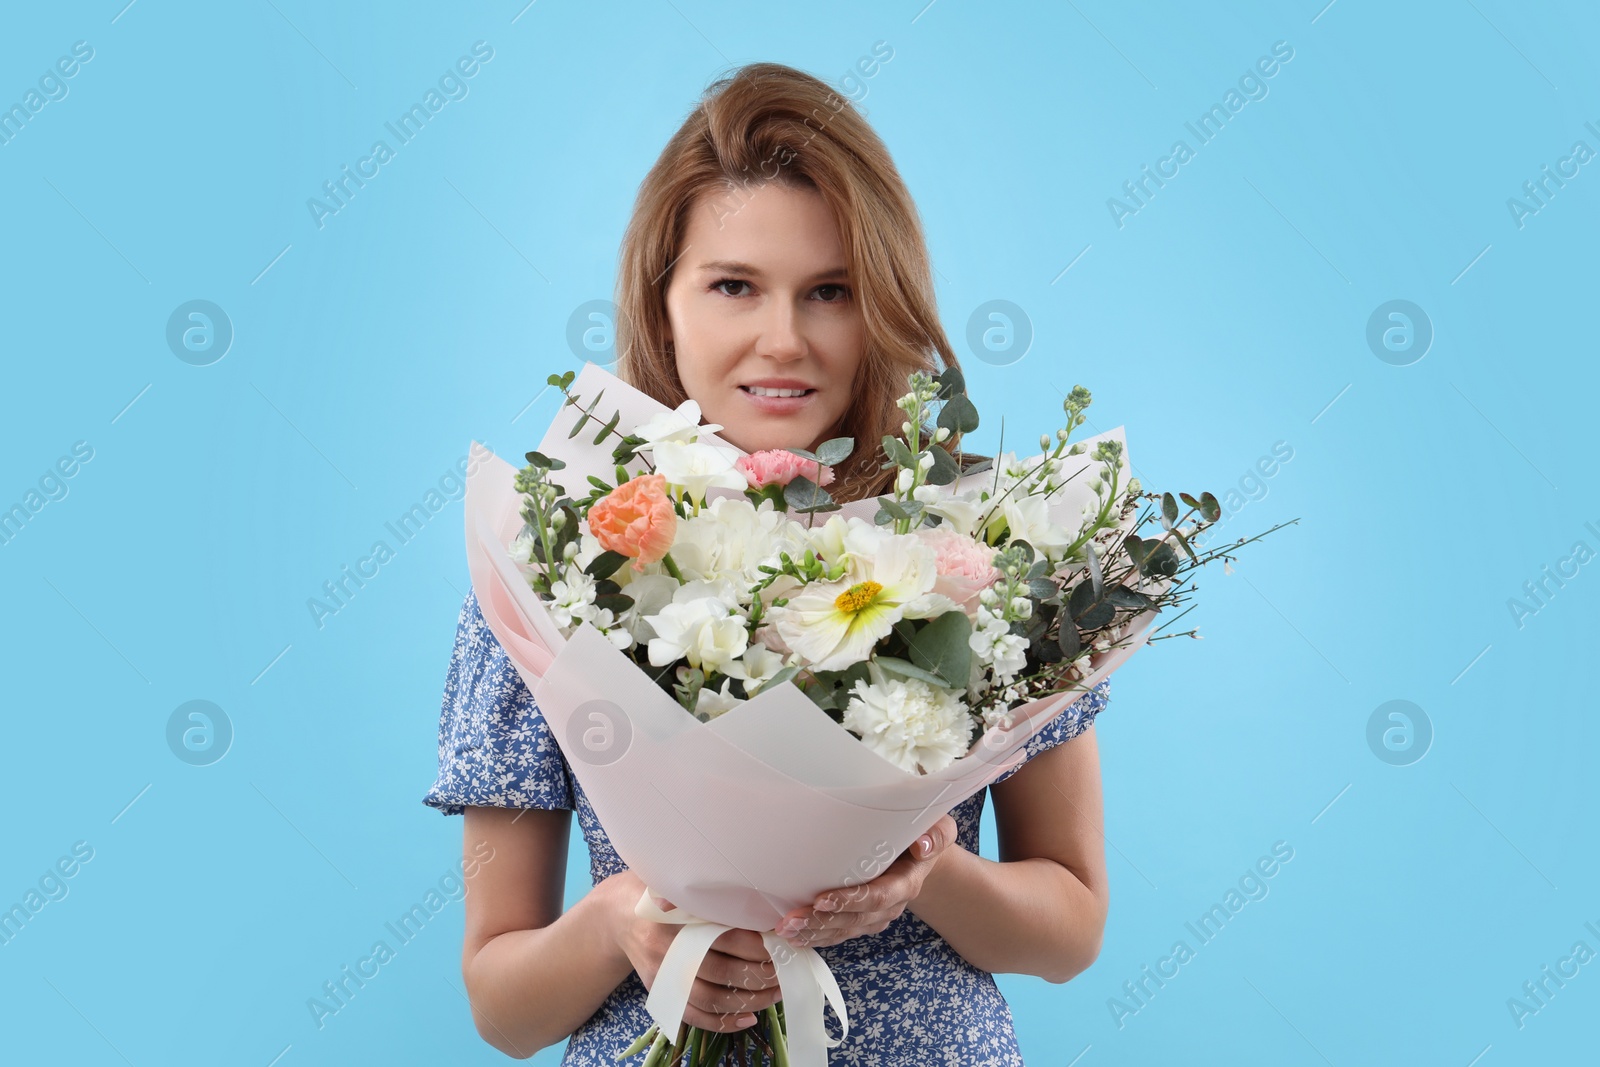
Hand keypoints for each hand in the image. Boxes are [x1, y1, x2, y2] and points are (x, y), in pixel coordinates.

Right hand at [603, 870, 779, 1031]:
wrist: (617, 916)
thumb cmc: (656, 894)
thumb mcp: (674, 883)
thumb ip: (704, 890)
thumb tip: (749, 895)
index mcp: (676, 918)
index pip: (723, 936)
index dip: (755, 945)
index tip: (781, 944)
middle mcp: (668, 950)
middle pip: (721, 971)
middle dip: (759, 975)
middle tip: (785, 971)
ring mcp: (663, 976)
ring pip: (711, 999)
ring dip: (748, 1001)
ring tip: (775, 993)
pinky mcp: (661, 993)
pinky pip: (694, 1016)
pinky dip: (723, 1022)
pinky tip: (749, 1017)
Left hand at [773, 814, 957, 950]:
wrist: (922, 851)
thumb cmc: (923, 833)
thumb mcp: (938, 828)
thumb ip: (936, 835)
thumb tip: (922, 846)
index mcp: (905, 883)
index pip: (877, 897)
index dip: (850, 901)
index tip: (821, 899)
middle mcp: (890, 906)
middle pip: (854, 919)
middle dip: (821, 921)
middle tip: (791, 921)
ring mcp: (875, 917)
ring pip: (843, 930)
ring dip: (814, 932)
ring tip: (786, 930)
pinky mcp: (862, 919)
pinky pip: (839, 933)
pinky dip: (817, 936)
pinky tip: (795, 937)